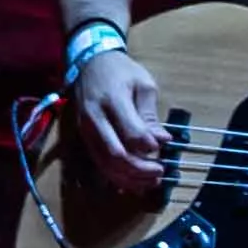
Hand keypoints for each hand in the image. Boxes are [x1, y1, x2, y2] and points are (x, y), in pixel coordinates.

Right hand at [66, 48, 169, 176]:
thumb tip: (162, 140)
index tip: (163, 147)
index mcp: (112, 101)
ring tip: (151, 181)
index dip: (149, 146)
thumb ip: (150, 115)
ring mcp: (86, 131)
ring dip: (131, 179)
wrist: (89, 63)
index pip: (131, 132)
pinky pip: (100, 165)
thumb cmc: (120, 71)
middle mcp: (95, 119)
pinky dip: (118, 178)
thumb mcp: (143, 84)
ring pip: (107, 165)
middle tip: (161, 172)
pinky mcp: (85, 139)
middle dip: (141, 169)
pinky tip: (135, 184)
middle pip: (117, 154)